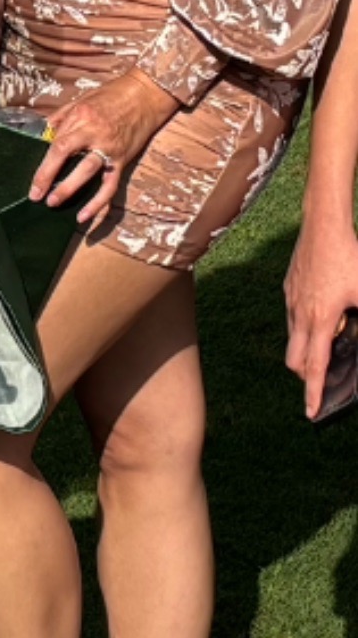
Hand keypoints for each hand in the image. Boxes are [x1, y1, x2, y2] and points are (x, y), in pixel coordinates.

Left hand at [27, 68, 177, 229]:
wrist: (145, 95)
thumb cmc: (112, 95)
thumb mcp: (82, 99)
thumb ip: (61, 117)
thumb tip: (44, 134)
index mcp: (81, 117)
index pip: (57, 144)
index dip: (44, 166)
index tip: (34, 184)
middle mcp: (95, 133)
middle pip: (67, 156)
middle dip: (49, 178)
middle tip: (38, 197)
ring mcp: (110, 148)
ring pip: (88, 172)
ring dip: (70, 190)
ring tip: (54, 203)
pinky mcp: (123, 160)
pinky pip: (110, 186)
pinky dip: (98, 204)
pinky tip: (85, 217)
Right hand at [286, 206, 357, 418]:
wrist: (323, 225)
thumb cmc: (349, 258)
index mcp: (321, 321)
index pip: (315, 367)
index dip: (314, 393)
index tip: (311, 413)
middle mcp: (300, 315)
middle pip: (294, 361)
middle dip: (306, 375)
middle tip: (322, 378)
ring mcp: (291, 301)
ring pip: (292, 339)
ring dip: (304, 350)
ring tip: (326, 341)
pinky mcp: (289, 287)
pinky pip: (292, 317)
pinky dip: (303, 326)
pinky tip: (321, 311)